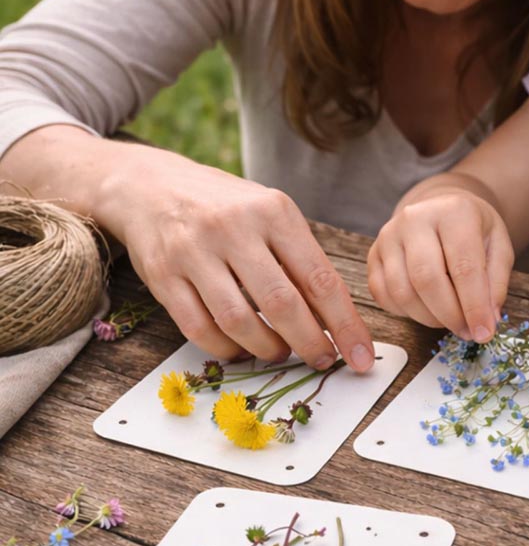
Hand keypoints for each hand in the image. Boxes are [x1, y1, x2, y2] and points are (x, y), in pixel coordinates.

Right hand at [99, 147, 373, 370]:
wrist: (150, 186)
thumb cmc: (227, 208)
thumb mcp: (272, 216)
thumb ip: (302, 262)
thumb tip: (337, 323)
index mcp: (273, 212)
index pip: (320, 279)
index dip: (345, 325)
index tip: (361, 357)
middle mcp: (233, 228)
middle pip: (282, 304)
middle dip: (309, 343)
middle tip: (322, 360)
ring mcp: (193, 251)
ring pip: (239, 321)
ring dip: (267, 348)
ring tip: (280, 352)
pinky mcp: (162, 275)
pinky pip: (199, 329)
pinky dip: (226, 348)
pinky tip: (241, 349)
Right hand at [367, 187, 513, 340]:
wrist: (441, 210)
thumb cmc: (472, 230)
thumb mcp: (499, 248)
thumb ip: (495, 284)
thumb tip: (487, 320)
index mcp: (454, 212)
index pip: (464, 267)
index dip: (474, 306)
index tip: (483, 333)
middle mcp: (415, 219)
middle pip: (427, 280)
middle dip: (449, 315)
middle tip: (466, 332)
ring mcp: (388, 236)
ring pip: (402, 292)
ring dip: (428, 318)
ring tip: (449, 320)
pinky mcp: (373, 255)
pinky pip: (384, 296)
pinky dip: (406, 313)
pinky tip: (426, 310)